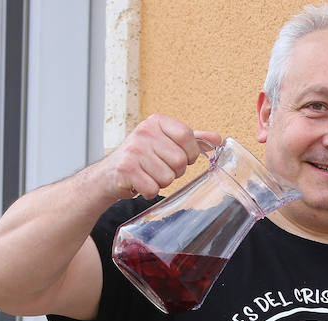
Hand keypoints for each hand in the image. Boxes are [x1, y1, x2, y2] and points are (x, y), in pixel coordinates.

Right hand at [98, 115, 222, 201]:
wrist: (109, 174)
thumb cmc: (141, 158)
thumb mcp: (165, 142)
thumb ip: (192, 140)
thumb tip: (218, 139)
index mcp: (156, 122)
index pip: (187, 136)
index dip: (190, 153)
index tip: (182, 158)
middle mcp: (144, 132)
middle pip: (180, 161)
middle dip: (174, 171)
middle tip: (159, 168)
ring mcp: (134, 150)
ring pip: (168, 177)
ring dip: (160, 182)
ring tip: (148, 175)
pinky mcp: (126, 169)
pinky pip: (152, 189)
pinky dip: (148, 191)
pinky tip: (139, 183)